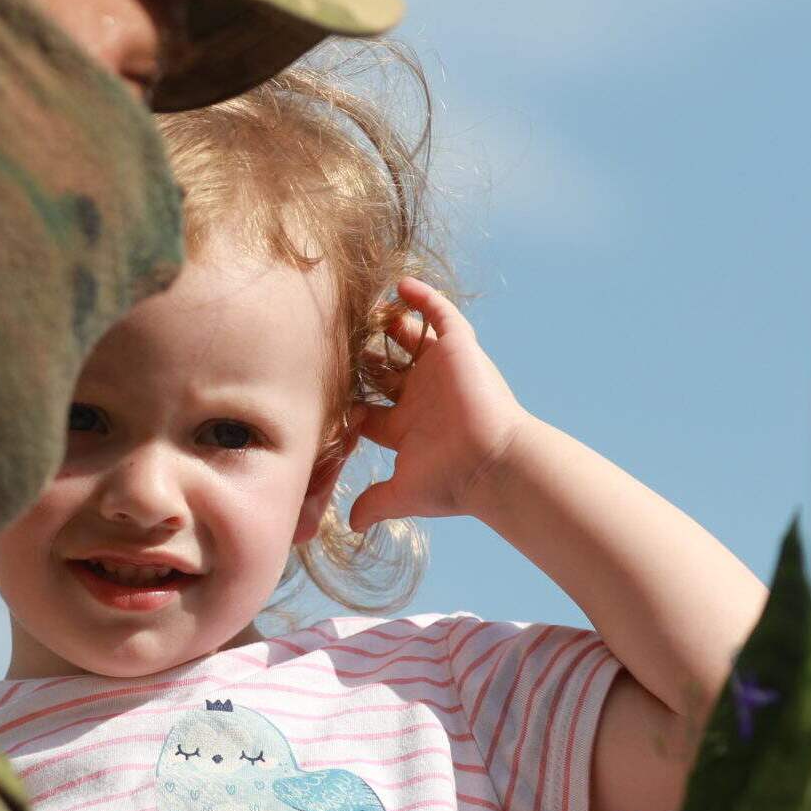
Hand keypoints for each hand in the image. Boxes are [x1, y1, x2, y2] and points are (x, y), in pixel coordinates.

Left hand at [347, 279, 529, 530]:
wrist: (492, 464)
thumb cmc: (450, 480)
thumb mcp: (403, 493)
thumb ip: (375, 504)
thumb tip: (353, 525)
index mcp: (405, 427)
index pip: (369, 408)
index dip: (346, 398)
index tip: (319, 387)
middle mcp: (420, 396)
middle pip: (385, 369)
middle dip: (362, 356)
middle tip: (334, 340)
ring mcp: (439, 371)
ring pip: (410, 338)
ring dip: (388, 323)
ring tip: (362, 307)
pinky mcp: (459, 349)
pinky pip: (441, 315)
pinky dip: (423, 298)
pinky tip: (400, 285)